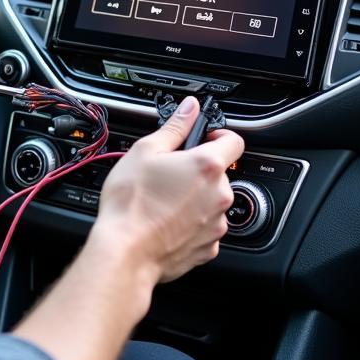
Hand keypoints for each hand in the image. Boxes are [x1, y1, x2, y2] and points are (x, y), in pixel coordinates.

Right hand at [94, 97, 243, 283]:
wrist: (126, 251)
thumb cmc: (132, 203)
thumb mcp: (145, 151)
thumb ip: (175, 127)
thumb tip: (189, 109)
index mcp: (207, 166)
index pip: (234, 141)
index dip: (218, 136)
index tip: (203, 140)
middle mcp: (220, 195)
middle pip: (219, 174)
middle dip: (197, 171)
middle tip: (168, 174)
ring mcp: (216, 223)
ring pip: (212, 201)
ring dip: (195, 198)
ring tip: (163, 200)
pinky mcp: (208, 247)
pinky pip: (205, 227)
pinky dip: (191, 223)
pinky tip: (166, 220)